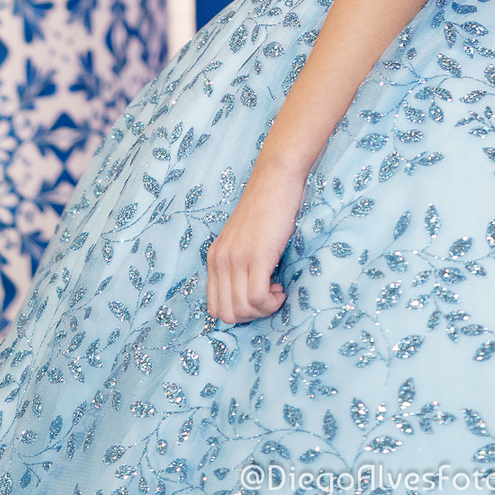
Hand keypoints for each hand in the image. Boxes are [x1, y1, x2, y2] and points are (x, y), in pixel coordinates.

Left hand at [206, 154, 307, 323]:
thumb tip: (248, 296)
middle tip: (269, 298)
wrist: (276, 178)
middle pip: (227, 314)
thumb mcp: (242, 238)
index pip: (215, 308)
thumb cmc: (267, 207)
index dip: (239, 312)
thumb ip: (237, 262)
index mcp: (214, 257)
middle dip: (251, 316)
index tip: (258, 297)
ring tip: (277, 290)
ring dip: (264, 309)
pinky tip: (281, 287)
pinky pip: (257, 298)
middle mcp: (219, 260)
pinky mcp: (256, 255)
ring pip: (242, 310)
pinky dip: (272, 302)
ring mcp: (236, 258)